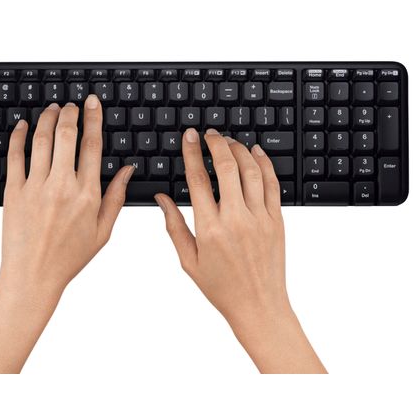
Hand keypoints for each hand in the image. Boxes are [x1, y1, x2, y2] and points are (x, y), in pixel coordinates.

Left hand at [0, 97, 132, 299]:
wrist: (32, 277)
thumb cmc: (68, 258)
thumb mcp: (103, 231)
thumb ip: (116, 197)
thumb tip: (128, 170)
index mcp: (86, 194)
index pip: (92, 145)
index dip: (94, 119)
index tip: (93, 104)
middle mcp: (61, 186)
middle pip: (67, 135)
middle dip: (70, 112)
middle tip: (72, 104)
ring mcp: (35, 187)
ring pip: (42, 140)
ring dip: (48, 118)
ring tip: (52, 108)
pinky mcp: (13, 192)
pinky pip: (15, 156)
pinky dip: (19, 136)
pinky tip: (23, 126)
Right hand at [154, 128, 325, 373]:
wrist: (259, 306)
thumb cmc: (222, 287)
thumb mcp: (189, 260)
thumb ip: (174, 226)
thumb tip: (162, 199)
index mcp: (210, 229)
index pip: (198, 180)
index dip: (192, 153)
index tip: (189, 137)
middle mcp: (236, 219)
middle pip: (227, 168)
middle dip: (217, 144)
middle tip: (209, 133)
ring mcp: (260, 218)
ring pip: (251, 171)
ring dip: (239, 150)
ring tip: (229, 141)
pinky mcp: (276, 220)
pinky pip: (273, 184)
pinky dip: (265, 164)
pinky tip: (256, 152)